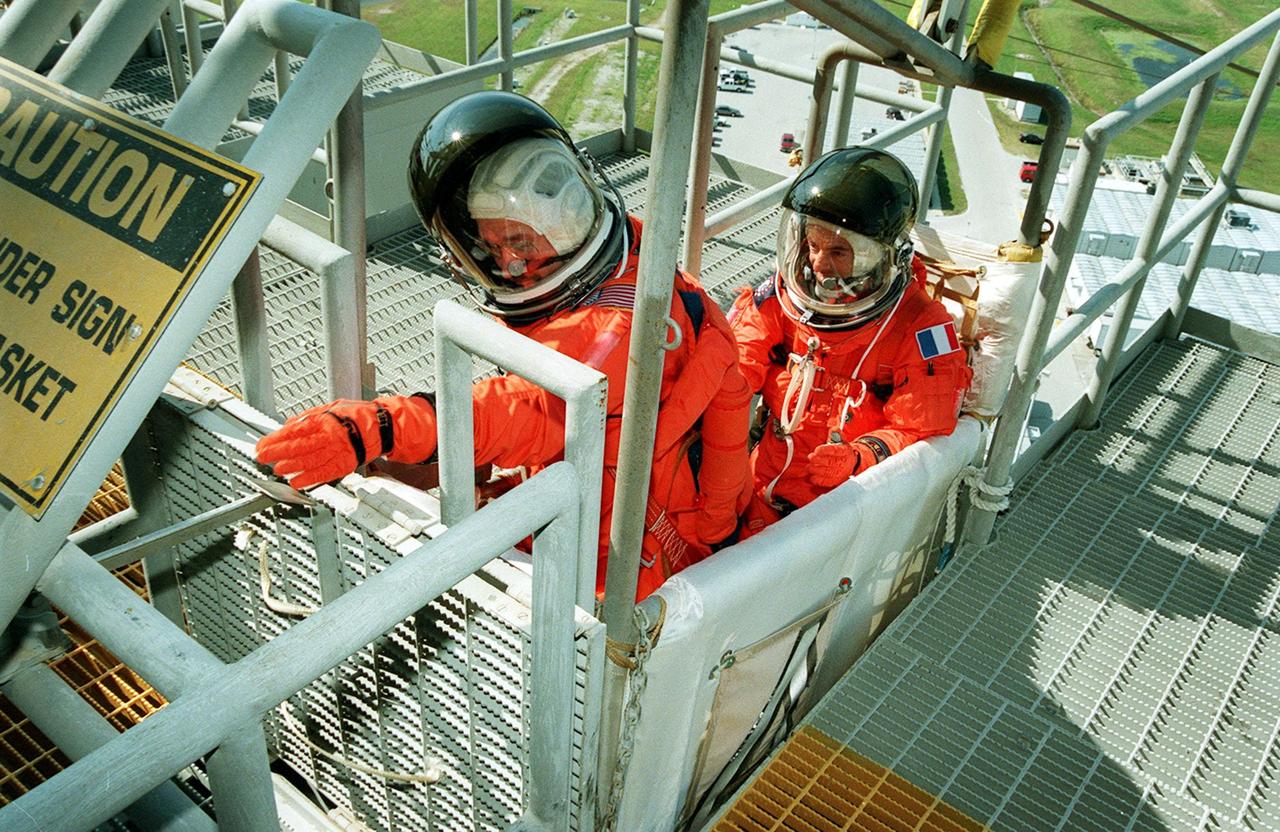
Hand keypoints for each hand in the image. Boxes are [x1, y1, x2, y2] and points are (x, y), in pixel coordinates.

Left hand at [256, 396, 436, 488]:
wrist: (381, 426)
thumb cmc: (356, 415)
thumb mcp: (330, 407)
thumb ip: (309, 416)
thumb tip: (289, 423)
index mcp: (324, 420)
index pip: (294, 430)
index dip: (275, 439)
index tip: (262, 444)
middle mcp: (329, 436)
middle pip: (298, 446)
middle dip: (277, 453)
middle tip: (262, 457)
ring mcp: (337, 451)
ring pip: (308, 461)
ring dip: (290, 467)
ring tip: (277, 470)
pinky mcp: (345, 464)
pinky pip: (325, 473)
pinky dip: (309, 479)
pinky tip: (297, 482)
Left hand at [806, 441, 875, 487]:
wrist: (851, 463)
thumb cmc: (843, 451)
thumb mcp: (842, 440)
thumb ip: (837, 434)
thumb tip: (834, 429)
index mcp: (844, 451)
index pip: (835, 450)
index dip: (825, 450)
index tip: (817, 449)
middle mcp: (843, 462)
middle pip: (830, 462)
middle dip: (818, 460)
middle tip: (811, 457)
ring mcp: (840, 472)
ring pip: (827, 472)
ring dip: (816, 469)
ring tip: (809, 467)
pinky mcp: (836, 481)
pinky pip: (826, 482)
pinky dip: (818, 480)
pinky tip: (812, 476)